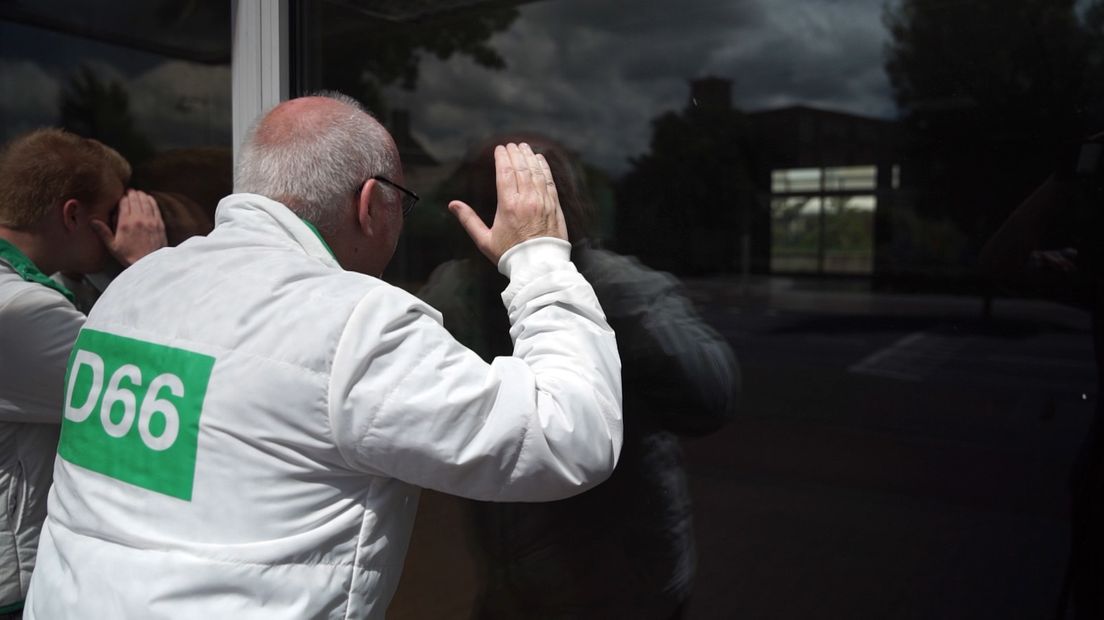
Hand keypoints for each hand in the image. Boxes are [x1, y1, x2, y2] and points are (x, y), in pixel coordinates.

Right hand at [92, 189, 166, 266]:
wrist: (149, 263)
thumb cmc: (130, 256)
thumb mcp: (112, 246)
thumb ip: (103, 232)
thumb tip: (92, 221)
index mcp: (125, 223)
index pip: (124, 202)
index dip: (122, 197)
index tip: (121, 195)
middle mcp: (138, 219)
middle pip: (135, 199)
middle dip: (131, 193)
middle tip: (129, 192)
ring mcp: (150, 220)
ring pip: (145, 201)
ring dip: (141, 195)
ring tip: (137, 193)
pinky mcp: (159, 223)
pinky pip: (155, 207)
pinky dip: (151, 201)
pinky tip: (148, 198)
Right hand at [448, 142, 567, 264]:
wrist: (538, 268)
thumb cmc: (510, 256)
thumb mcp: (484, 240)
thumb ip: (469, 220)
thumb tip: (453, 205)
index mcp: (508, 206)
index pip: (506, 173)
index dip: (503, 158)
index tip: (500, 148)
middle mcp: (527, 200)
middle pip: (521, 169)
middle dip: (516, 153)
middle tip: (512, 145)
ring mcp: (543, 202)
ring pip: (536, 172)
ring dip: (529, 157)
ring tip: (524, 147)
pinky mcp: (555, 207)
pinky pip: (550, 182)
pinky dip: (545, 168)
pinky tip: (541, 160)